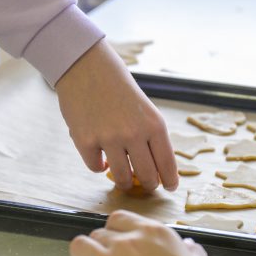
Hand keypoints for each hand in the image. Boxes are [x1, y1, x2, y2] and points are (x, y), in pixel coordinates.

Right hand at [55, 40, 177, 191]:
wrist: (87, 68)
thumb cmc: (118, 88)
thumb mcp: (144, 110)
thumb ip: (150, 138)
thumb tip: (154, 171)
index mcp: (154, 125)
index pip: (167, 164)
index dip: (170, 181)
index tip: (169, 187)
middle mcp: (134, 133)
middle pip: (147, 177)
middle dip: (147, 185)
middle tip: (144, 184)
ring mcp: (109, 138)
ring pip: (122, 179)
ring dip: (123, 182)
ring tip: (123, 177)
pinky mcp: (86, 141)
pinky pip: (96, 168)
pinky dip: (99, 165)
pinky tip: (100, 156)